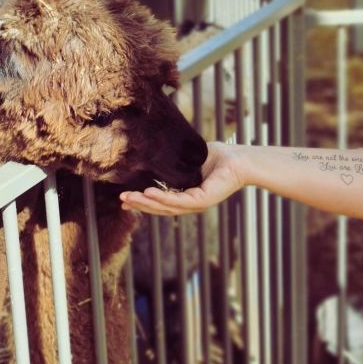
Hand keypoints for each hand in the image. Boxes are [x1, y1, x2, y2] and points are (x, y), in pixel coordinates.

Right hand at [119, 142, 243, 216]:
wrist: (240, 158)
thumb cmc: (219, 157)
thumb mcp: (191, 160)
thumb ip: (175, 163)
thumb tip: (156, 155)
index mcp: (188, 196)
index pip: (162, 202)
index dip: (144, 202)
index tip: (126, 200)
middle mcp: (192, 204)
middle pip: (161, 208)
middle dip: (140, 204)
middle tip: (122, 201)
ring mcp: (198, 204)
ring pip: (167, 207)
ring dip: (146, 202)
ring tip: (129, 198)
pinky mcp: (203, 200)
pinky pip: (178, 200)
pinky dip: (161, 198)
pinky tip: (148, 193)